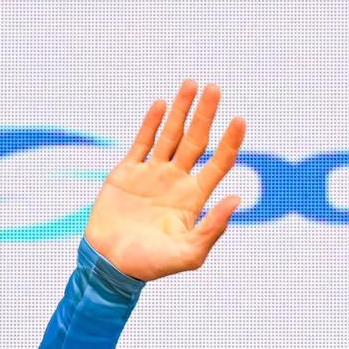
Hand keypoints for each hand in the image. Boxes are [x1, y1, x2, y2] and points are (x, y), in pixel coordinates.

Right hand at [82, 79, 245, 281]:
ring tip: (191, 84)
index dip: (230, 142)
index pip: (218, 163)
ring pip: (170, 134)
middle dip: (206, 114)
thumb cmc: (150, 265)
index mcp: (194, 198)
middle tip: (215, 87)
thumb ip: (213, 228)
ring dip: (180, 110)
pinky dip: (151, 123)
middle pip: (196, 140)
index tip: (240, 120)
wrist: (109, 265)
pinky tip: (161, 104)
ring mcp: (151, 174)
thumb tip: (237, 199)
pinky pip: (142, 142)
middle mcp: (176, 181)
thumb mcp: (189, 254)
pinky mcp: (127, 172)